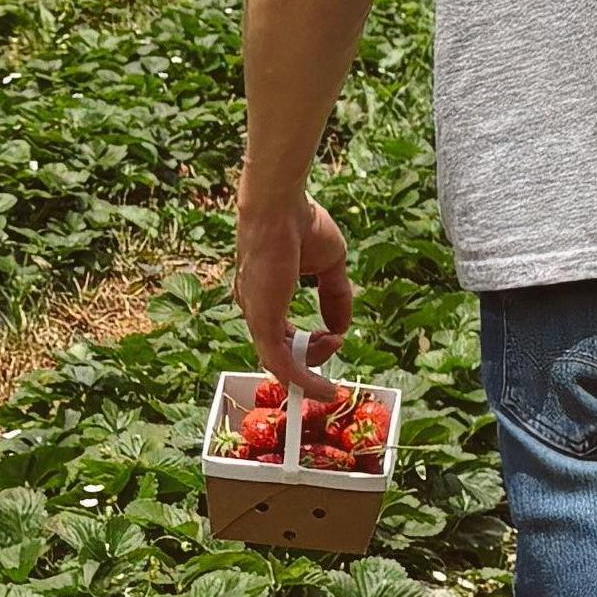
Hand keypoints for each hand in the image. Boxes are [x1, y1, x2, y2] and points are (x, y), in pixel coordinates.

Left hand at [234, 190, 352, 390]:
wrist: (281, 207)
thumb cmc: (302, 224)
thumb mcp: (330, 264)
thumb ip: (336, 296)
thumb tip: (342, 327)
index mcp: (265, 295)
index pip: (281, 334)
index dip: (309, 343)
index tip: (334, 334)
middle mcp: (255, 309)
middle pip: (280, 352)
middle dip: (312, 358)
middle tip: (334, 343)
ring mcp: (256, 317)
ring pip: (280, 364)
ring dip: (310, 376)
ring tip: (331, 385)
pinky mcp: (263, 322)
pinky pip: (282, 364)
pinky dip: (304, 381)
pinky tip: (325, 390)